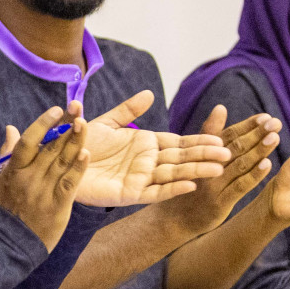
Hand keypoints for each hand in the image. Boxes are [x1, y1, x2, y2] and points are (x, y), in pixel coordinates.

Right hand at [0, 106, 90, 250]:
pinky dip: (78, 168)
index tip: (56, 110)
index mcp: (14, 170)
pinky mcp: (58, 205)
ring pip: (62, 161)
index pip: (28, 141)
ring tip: (84, 123)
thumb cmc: (6, 207)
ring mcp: (44, 191)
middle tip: (77, 108)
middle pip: (50, 147)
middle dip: (64, 126)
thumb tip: (12, 128)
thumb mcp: (1, 179)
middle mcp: (30, 177)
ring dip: (75, 141)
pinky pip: (70, 183)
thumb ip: (7, 153)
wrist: (10, 241)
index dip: (43, 124)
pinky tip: (86, 153)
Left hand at [74, 91, 228, 206]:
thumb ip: (128, 110)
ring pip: (174, 174)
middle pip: (182, 157)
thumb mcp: (107, 123)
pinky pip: (154, 192)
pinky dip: (172, 188)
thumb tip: (150, 94)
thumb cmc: (80, 143)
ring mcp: (140, 178)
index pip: (178, 142)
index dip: (199, 141)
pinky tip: (190, 184)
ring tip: (219, 169)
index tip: (221, 139)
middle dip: (205, 155)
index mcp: (145, 144)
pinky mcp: (129, 194)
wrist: (59, 162)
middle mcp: (147, 162)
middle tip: (230, 154)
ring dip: (196, 171)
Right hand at [153, 105, 280, 237]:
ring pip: (239, 164)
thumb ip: (210, 133)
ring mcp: (213, 185)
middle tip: (275, 123)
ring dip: (258, 150)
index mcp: (201, 153)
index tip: (265, 117)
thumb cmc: (187, 183)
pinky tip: (268, 165)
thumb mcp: (194, 156)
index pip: (227, 135)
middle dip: (256, 134)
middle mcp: (206, 166)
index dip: (247, 125)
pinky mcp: (219, 203)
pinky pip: (239, 187)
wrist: (174, 218)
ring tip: (275, 137)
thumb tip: (220, 107)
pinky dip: (254, 175)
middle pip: (235, 147)